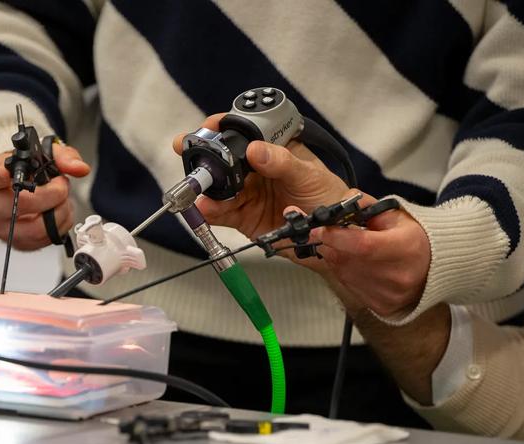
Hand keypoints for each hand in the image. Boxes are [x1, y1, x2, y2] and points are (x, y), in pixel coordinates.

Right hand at [0, 143, 89, 249]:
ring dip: (61, 212)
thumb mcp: (40, 154)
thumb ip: (62, 157)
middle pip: (24, 204)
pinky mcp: (19, 244)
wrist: (17, 189)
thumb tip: (79, 168)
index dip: (9, 175)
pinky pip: (46, 240)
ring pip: (39, 228)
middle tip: (61, 184)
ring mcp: (3, 229)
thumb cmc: (24, 172)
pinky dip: (61, 225)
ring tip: (62, 199)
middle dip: (54, 194)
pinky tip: (58, 211)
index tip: (24, 172)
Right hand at [172, 114, 349, 239]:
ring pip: (219, 186)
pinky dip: (211, 211)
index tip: (210, 126)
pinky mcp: (243, 216)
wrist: (334, 237)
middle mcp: (256, 168)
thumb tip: (256, 149)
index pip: (244, 131)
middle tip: (189, 150)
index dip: (224, 127)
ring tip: (197, 189)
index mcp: (273, 148)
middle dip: (205, 156)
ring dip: (206, 187)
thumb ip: (282, 162)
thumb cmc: (328, 197)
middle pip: (224, 158)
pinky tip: (206, 208)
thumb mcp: (308, 175)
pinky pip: (222, 212)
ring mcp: (248, 192)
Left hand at [311, 204, 430, 317]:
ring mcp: (390, 294)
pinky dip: (345, 274)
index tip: (319, 229)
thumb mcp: (395, 215)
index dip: (335, 236)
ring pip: (344, 275)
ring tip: (346, 248)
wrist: (433, 268)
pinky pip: (350, 288)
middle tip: (330, 235)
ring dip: (336, 259)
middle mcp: (398, 275)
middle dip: (331, 245)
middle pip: (348, 260)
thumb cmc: (413, 238)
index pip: (362, 244)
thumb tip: (337, 206)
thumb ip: (365, 206)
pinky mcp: (382, 306)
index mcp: (405, 247)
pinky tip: (356, 264)